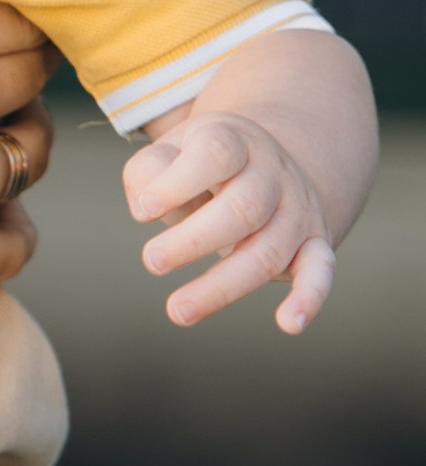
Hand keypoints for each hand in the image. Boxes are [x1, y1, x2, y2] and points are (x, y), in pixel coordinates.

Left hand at [127, 106, 334, 330]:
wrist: (261, 163)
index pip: (216, 154)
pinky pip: (320, 270)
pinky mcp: (314, 242)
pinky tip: (289, 324)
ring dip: (224, 285)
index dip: (178, 182)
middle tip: (152, 262)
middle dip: (195, 240)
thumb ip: (148, 172)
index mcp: (234, 141)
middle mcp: (273, 172)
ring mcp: (297, 208)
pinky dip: (310, 298)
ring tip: (179, 310)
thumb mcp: (168, 152)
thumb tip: (145, 208)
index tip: (144, 210)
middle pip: (243, 208)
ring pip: (269, 249)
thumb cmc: (197, 166)